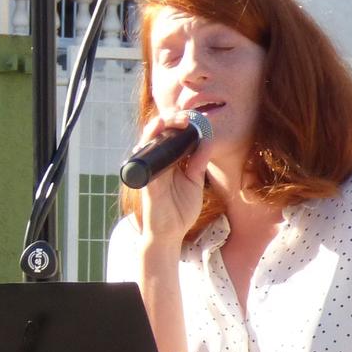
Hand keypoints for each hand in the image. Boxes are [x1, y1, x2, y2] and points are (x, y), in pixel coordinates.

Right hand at [132, 115, 206, 247]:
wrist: (170, 234)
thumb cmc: (180, 210)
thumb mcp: (194, 182)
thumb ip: (198, 162)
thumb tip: (206, 140)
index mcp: (170, 163)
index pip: (173, 137)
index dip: (181, 125)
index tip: (195, 119)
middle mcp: (158, 164)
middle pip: (160, 135)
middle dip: (171, 121)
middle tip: (185, 117)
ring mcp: (151, 171)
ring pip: (149, 142)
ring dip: (158, 128)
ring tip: (170, 120)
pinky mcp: (147, 181)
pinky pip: (145, 160)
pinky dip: (149, 146)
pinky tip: (156, 135)